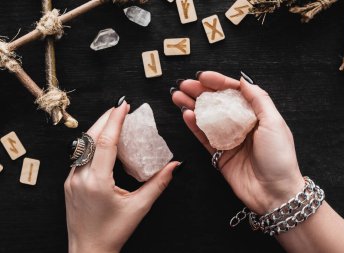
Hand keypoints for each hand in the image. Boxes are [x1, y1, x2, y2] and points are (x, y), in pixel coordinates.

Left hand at [64, 98, 179, 252]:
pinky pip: (79, 155)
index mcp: (97, 181)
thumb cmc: (112, 232)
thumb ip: (158, 183)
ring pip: (82, 144)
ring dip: (97, 129)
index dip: (115, 120)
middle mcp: (80, 176)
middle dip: (105, 118)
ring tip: (113, 120)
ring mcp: (71, 179)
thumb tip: (175, 166)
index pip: (105, 141)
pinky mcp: (69, 182)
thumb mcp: (139, 207)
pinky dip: (92, 143)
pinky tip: (103, 141)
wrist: (87, 250)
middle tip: (120, 107)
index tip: (123, 105)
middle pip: (90, 137)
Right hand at [171, 71, 303, 213]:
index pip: (234, 93)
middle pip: (217, 104)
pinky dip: (194, 126)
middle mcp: (241, 124)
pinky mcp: (220, 154)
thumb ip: (258, 100)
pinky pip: (204, 137)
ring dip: (192, 106)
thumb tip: (243, 80)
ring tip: (177, 96)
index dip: (218, 83)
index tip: (203, 76)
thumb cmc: (279, 157)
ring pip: (207, 118)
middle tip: (184, 85)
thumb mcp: (274, 123)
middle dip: (200, 92)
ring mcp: (229, 139)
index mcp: (256, 114)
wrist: (274, 193)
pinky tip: (186, 114)